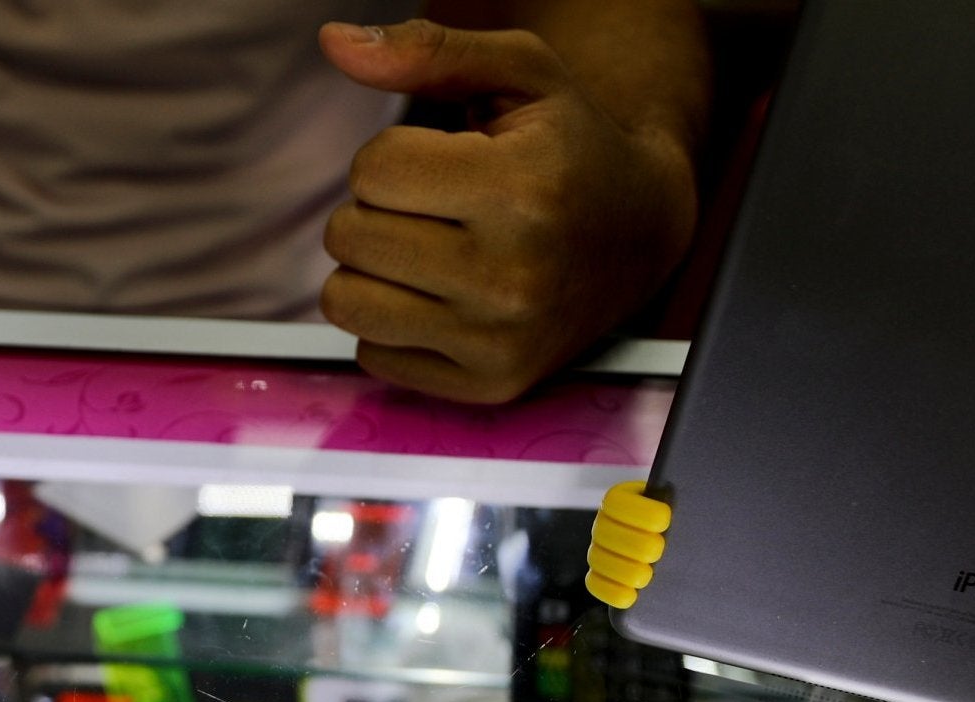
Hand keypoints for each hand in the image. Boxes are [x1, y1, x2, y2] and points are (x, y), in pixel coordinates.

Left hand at [317, 19, 695, 403]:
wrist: (641, 234)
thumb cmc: (569, 143)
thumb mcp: (518, 74)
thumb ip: (427, 51)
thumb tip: (333, 42)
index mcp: (523, 188)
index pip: (372, 171)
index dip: (394, 157)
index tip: (446, 160)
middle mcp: (513, 275)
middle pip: (350, 236)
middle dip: (377, 211)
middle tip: (437, 207)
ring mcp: (499, 340)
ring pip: (346, 301)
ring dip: (372, 270)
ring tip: (431, 249)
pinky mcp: (486, 385)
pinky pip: (370, 354)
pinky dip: (392, 323)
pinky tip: (445, 298)